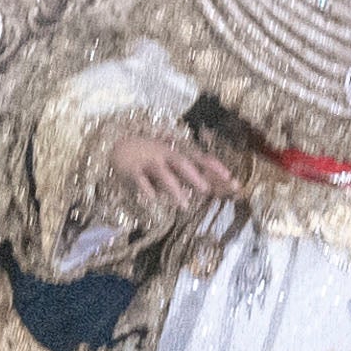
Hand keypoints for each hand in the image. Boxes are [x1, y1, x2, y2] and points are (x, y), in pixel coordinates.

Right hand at [95, 120, 237, 229]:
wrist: (118, 145)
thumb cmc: (151, 157)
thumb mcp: (171, 162)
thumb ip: (190, 174)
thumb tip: (215, 187)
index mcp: (177, 153)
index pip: (200, 159)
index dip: (215, 168)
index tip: (232, 179)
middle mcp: (165, 155)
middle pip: (182, 163)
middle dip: (195, 176)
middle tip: (208, 191)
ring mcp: (148, 162)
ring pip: (162, 173)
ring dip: (174, 188)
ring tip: (184, 205)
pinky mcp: (132, 171)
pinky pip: (140, 180)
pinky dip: (146, 189)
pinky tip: (153, 199)